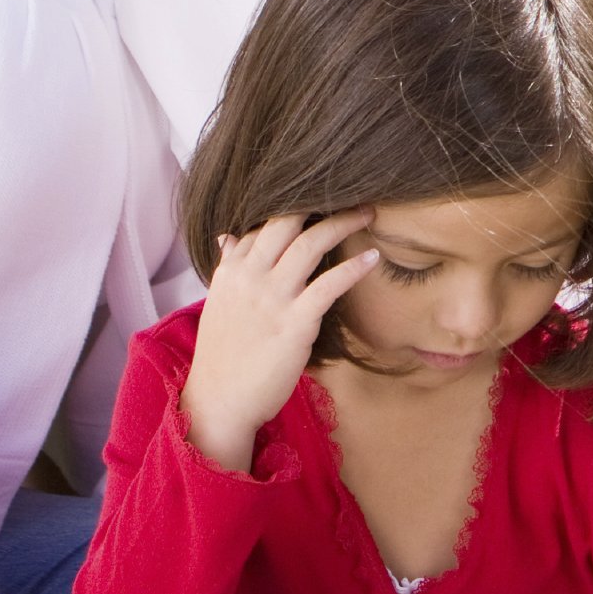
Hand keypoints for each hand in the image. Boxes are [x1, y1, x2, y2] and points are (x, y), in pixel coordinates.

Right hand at [182, 211, 379, 472]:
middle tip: (351, 193)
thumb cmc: (224, 354)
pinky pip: (329, 285)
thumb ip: (229, 267)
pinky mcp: (294, 323)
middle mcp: (248, 278)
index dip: (292, 204)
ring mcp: (271, 299)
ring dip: (342, 223)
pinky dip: (354, 267)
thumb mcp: (219, 304)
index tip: (321, 192)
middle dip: (320, 202)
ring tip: (368, 213)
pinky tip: (373, 259)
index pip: (262, 223)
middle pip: (285, 222)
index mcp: (230, 271)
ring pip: (309, 244)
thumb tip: (229, 235)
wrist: (218, 402)